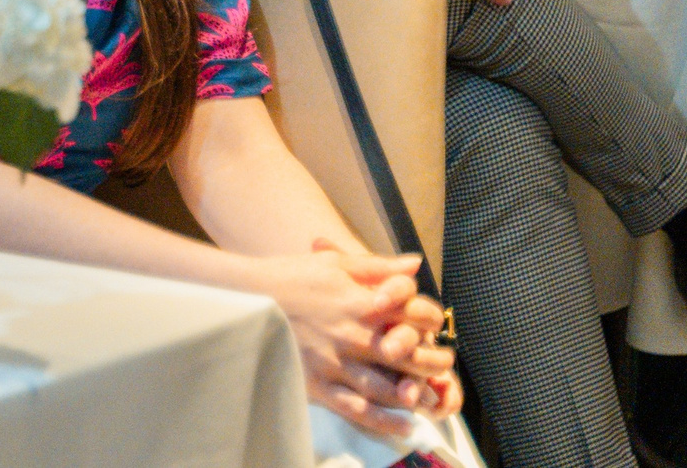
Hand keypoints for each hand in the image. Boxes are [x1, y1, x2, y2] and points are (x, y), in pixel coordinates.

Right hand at [252, 245, 456, 437]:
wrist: (244, 297)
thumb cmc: (289, 276)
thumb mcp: (334, 262)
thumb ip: (377, 266)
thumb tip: (415, 264)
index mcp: (359, 302)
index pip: (412, 313)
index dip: (430, 319)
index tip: (434, 325)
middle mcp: (352, 335)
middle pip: (408, 354)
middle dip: (433, 361)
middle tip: (443, 363)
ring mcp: (336, 363)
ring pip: (387, 386)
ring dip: (415, 392)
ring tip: (427, 393)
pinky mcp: (319, 384)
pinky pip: (358, 409)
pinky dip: (385, 420)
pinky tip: (404, 424)